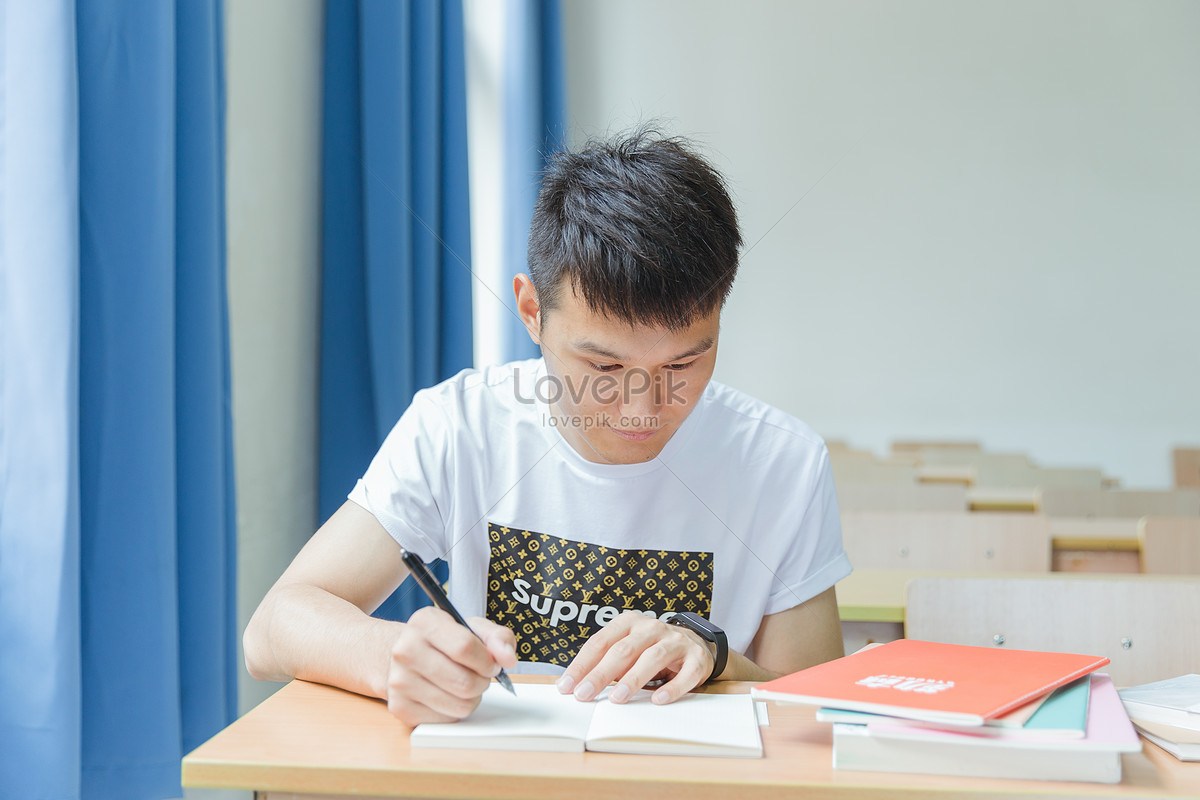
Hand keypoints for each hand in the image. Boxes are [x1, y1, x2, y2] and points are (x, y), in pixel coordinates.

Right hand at [385, 607, 516, 725]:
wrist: (406, 655)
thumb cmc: (444, 640)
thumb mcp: (472, 628)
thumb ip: (498, 637)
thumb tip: (508, 658)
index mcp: (424, 622)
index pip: (465, 647)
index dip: (487, 660)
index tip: (491, 663)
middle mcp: (405, 651)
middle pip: (464, 682)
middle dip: (482, 682)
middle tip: (479, 675)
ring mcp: (400, 681)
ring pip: (459, 705)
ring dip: (472, 698)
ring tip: (465, 684)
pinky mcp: (401, 707)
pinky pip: (447, 719)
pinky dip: (455, 710)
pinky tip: (448, 695)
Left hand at [556, 611, 713, 705]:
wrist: (695, 644)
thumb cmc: (651, 649)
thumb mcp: (627, 649)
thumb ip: (604, 663)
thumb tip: (574, 685)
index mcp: (629, 622)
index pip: (600, 642)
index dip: (582, 664)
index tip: (567, 685)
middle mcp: (651, 628)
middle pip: (623, 650)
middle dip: (601, 674)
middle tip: (584, 695)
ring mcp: (676, 641)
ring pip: (652, 658)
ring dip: (633, 679)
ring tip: (617, 698)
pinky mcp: (696, 659)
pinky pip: (685, 674)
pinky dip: (671, 688)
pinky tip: (658, 700)